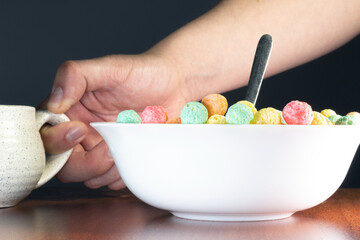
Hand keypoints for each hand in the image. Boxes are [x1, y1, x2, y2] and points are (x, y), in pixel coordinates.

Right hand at [40, 53, 189, 189]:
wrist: (176, 85)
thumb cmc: (143, 72)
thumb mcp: (108, 67)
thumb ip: (75, 75)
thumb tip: (54, 102)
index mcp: (71, 113)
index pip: (47, 138)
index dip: (58, 142)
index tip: (81, 130)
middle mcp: (82, 135)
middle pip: (66, 167)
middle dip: (86, 164)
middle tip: (108, 147)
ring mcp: (102, 151)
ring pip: (90, 179)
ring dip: (108, 169)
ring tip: (127, 143)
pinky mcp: (121, 161)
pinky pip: (114, 181)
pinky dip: (123, 173)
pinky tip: (135, 152)